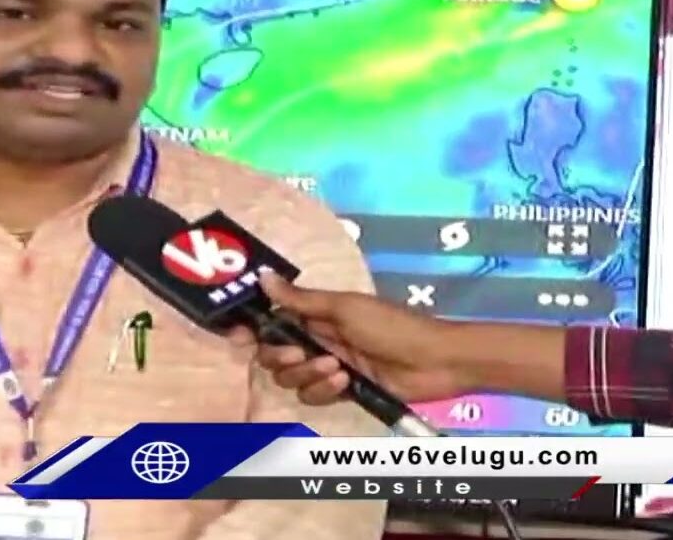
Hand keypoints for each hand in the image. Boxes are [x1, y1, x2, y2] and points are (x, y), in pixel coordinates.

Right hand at [228, 274, 469, 405]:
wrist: (433, 361)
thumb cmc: (390, 325)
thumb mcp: (345, 307)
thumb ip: (301, 300)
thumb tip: (262, 277)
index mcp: (317, 314)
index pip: (273, 321)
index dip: (253, 330)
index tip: (239, 336)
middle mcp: (317, 338)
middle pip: (274, 354)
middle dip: (281, 356)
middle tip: (301, 352)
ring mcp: (328, 366)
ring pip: (291, 378)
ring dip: (307, 374)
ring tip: (335, 367)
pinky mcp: (341, 391)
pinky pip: (312, 396)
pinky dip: (323, 390)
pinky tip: (343, 382)